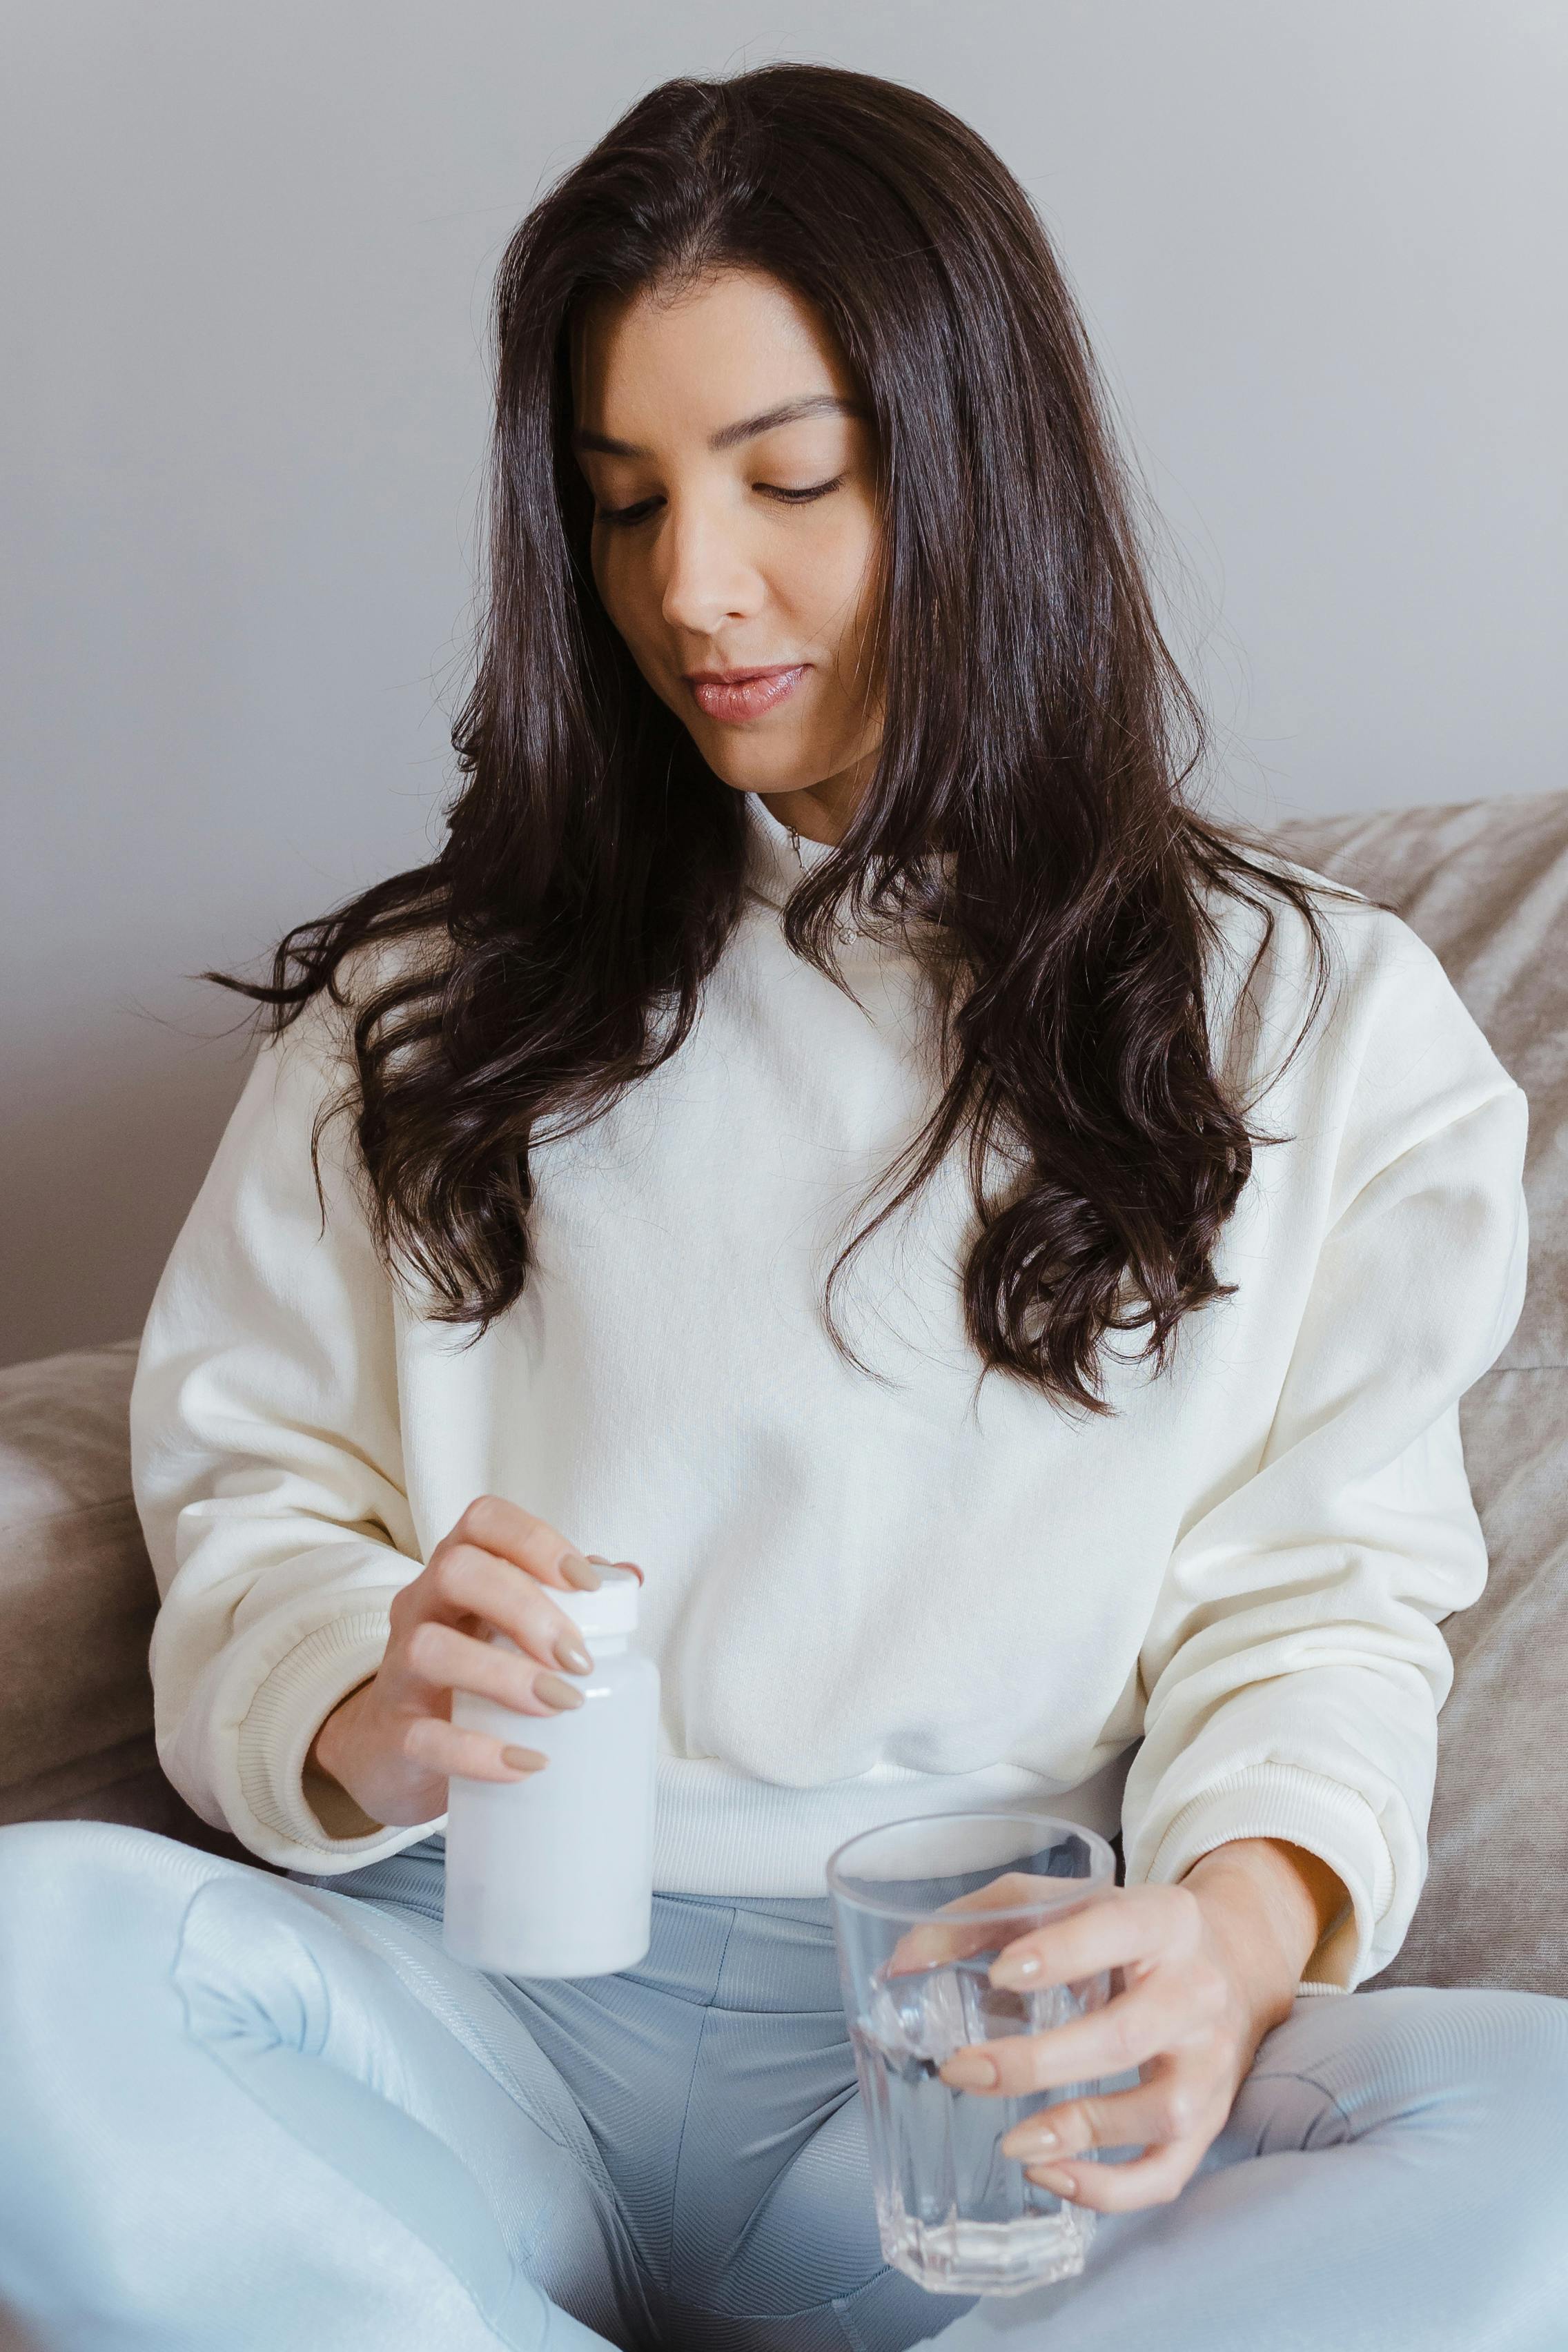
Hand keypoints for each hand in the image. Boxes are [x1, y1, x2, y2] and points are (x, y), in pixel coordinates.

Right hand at [306, 1494, 642, 1829]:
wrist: (394, 1751)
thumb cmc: (469, 1674)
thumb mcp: (508, 1630)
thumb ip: (565, 1600)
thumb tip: (630, 1576)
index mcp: (455, 1573)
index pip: (483, 1520)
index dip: (536, 1541)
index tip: (587, 1583)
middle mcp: (420, 1608)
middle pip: (455, 1571)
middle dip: (526, 1608)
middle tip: (578, 1658)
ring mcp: (399, 1671)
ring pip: (429, 1649)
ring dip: (503, 1674)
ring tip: (560, 1704)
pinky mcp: (393, 1736)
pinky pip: (424, 1738)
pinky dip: (478, 1752)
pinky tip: (527, 1762)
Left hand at [920, 1839, 1345, 2213]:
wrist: (1235, 1962)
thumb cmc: (1127, 1932)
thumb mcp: (1071, 1902)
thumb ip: (986, 1919)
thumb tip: (902, 1960)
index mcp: (1164, 1920)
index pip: (1118, 1931)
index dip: (1061, 1954)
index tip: (999, 1974)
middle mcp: (1197, 1992)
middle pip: (1125, 2035)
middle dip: (1038, 2063)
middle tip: (961, 2071)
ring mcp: (1210, 2063)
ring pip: (1158, 2112)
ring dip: (1079, 2132)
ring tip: (1011, 2143)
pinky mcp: (1211, 2121)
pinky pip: (1168, 2173)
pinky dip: (1110, 2189)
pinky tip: (1051, 2177)